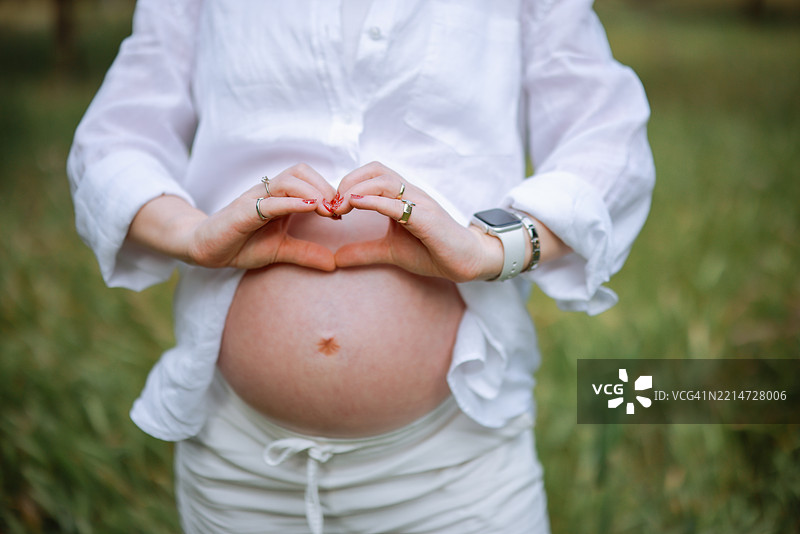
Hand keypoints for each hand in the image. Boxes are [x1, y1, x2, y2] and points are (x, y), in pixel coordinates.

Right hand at [130, 164, 338, 270]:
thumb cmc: (241, 244)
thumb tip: (334, 265)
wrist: (205, 249)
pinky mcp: (243, 210)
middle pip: (301, 171)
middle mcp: (268, 191)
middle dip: (325, 186)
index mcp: (279, 196)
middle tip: (339, 209)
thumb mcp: (280, 251)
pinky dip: (292, 202)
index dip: (328, 190)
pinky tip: (309, 208)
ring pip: (288, 181)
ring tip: (328, 209)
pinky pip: (270, 201)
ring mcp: (254, 198)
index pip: (308, 179)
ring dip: (312, 192)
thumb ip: (306, 254)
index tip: (343, 211)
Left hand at [332, 162, 504, 281]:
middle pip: (375, 169)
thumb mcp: (390, 251)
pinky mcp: (427, 217)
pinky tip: (356, 203)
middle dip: (348, 181)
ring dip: (357, 189)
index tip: (332, 205)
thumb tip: (336, 258)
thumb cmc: (432, 251)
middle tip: (332, 203)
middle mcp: (410, 193)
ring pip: (384, 181)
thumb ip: (364, 252)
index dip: (348, 183)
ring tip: (341, 205)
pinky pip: (398, 203)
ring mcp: (420, 203)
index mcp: (401, 197)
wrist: (466, 261)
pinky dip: (374, 201)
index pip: (371, 174)